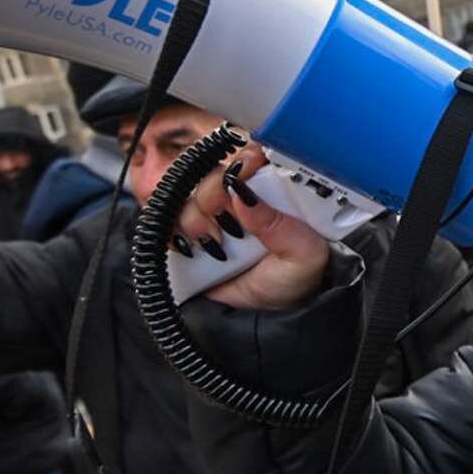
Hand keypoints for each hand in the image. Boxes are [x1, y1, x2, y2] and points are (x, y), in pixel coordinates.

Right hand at [178, 142, 332, 310]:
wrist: (272, 316)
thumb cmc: (297, 278)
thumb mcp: (303, 254)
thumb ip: (279, 224)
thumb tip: (244, 195)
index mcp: (275, 192)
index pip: (253, 157)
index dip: (243, 162)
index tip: (240, 179)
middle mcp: (241, 198)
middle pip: (212, 175)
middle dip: (215, 197)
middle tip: (230, 226)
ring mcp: (214, 217)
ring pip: (187, 197)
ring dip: (197, 221)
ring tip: (218, 248)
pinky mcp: (191, 236)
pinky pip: (168, 221)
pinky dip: (175, 234)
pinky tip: (195, 250)